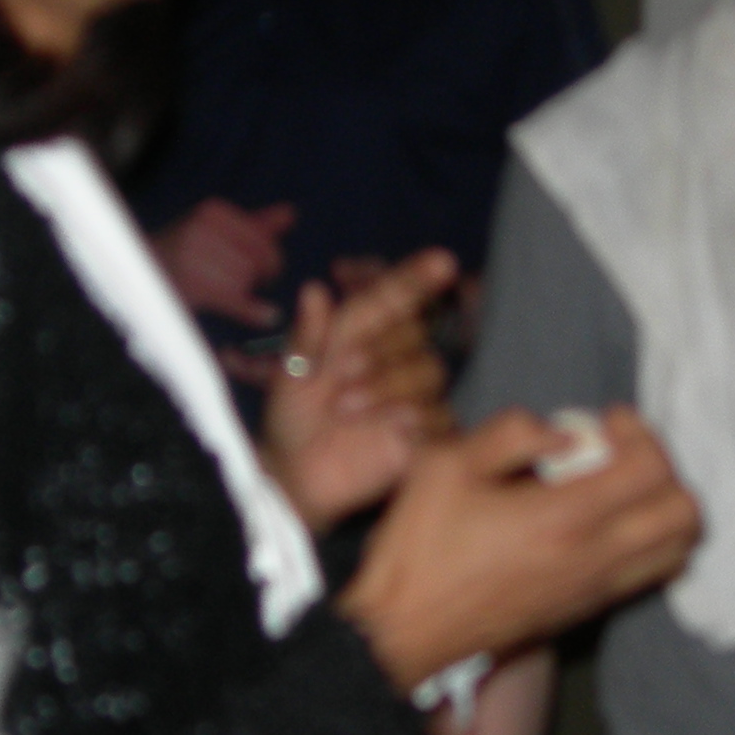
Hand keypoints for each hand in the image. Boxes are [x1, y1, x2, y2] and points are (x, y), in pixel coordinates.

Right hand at [152, 198, 293, 326]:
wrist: (138, 273)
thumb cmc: (184, 251)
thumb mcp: (218, 231)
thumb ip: (256, 224)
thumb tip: (291, 213)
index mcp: (213, 211)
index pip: (262, 238)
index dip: (271, 258)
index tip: (268, 270)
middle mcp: (201, 229)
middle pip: (256, 260)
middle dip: (259, 276)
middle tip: (253, 284)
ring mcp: (193, 256)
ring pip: (245, 280)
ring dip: (245, 293)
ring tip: (230, 294)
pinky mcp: (190, 284)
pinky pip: (236, 299)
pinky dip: (254, 311)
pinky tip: (267, 316)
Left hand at [261, 250, 458, 529]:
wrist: (295, 473)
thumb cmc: (293, 416)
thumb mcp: (291, 374)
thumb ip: (307, 335)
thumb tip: (315, 290)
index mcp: (365, 332)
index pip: (398, 296)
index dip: (420, 277)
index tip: (443, 261)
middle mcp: (394, 358)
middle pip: (415, 336)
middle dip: (381, 349)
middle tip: (340, 372)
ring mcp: (413, 396)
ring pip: (428, 374)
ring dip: (389, 384)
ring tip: (346, 407)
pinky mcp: (426, 435)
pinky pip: (440, 416)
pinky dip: (414, 418)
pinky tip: (387, 429)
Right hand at [340, 408, 700, 688]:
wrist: (404, 636)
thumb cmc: (418, 548)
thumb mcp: (445, 465)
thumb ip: (511, 433)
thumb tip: (566, 433)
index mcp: (563, 519)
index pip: (651, 470)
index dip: (640, 432)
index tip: (606, 420)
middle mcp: (595, 558)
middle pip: (685, 513)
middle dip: (664, 468)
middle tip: (620, 452)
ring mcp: (596, 590)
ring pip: (678, 549)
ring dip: (663, 507)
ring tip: (619, 486)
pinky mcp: (589, 610)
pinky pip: (652, 573)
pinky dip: (651, 541)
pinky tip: (606, 522)